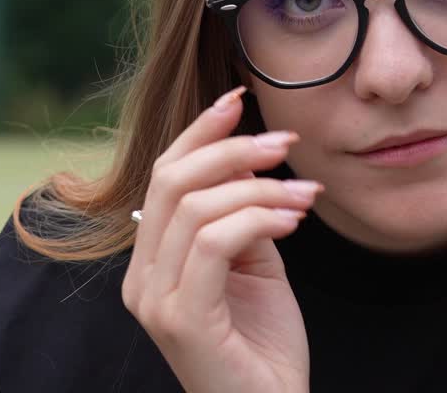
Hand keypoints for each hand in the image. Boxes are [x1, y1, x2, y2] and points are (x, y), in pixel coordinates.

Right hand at [121, 86, 320, 392]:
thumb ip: (241, 216)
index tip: (239, 99)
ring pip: (195, 206)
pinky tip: (293, 220)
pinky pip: (214, 242)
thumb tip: (249, 158)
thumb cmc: (265, 347)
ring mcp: (156, 301)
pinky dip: (258, 218)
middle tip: (285, 142)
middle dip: (232, 149)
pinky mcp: (183, 319)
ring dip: (259, 187)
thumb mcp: (254, 266)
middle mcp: (141, 279)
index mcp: (151, 263)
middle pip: (172, 180)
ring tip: (305, 194)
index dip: (199, 132)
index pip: (163, 177)